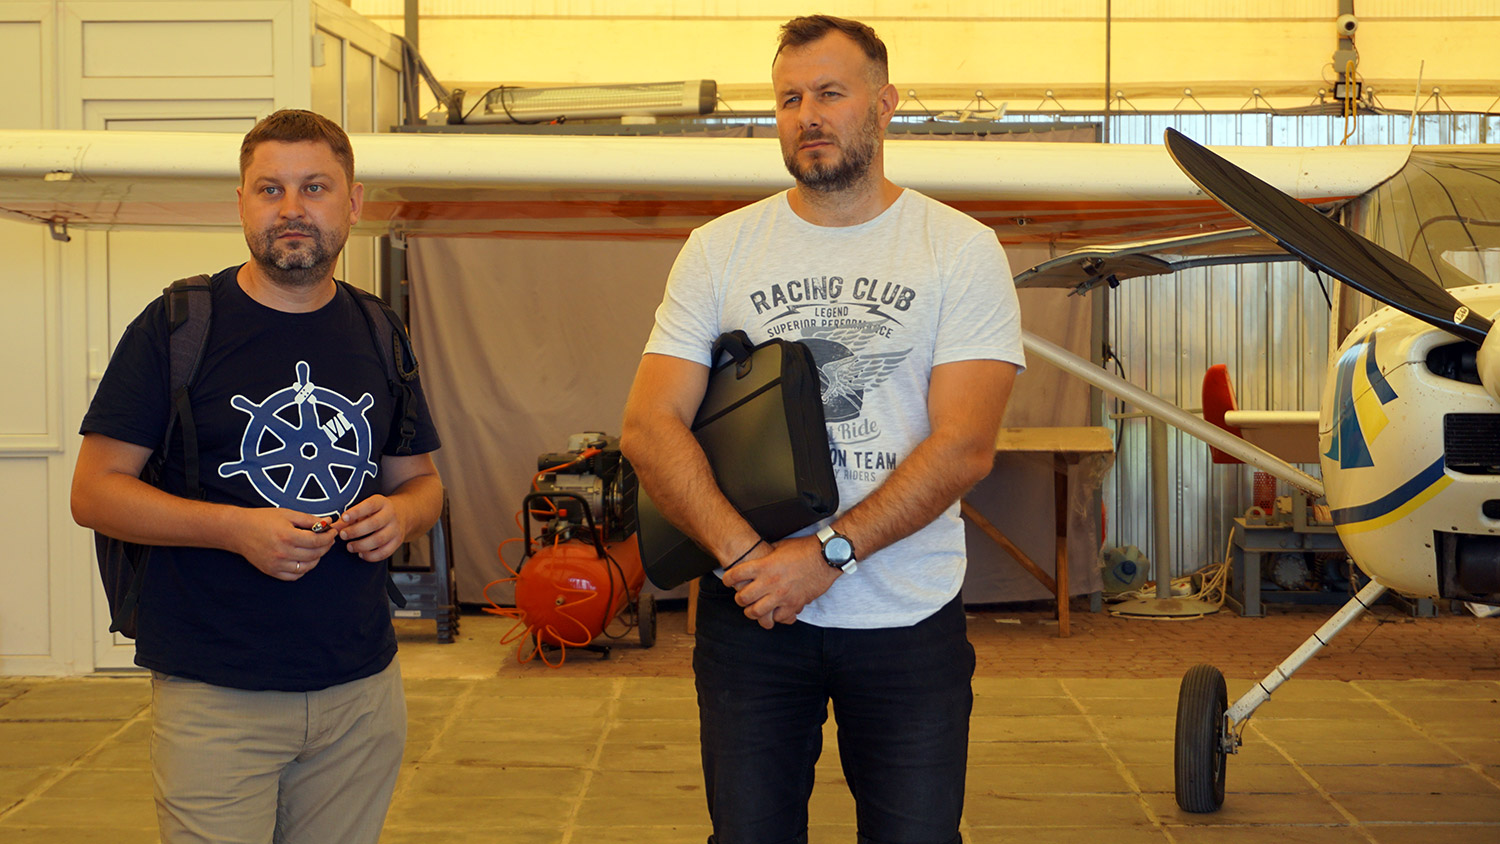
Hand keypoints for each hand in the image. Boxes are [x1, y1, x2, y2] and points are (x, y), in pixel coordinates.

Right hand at [231, 508, 337, 580]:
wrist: (238, 530)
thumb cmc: (262, 519)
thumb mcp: (287, 514)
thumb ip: (309, 519)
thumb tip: (328, 522)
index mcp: (287, 536)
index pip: (317, 541)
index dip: (329, 537)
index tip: (332, 532)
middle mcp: (282, 552)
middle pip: (314, 554)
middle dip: (325, 546)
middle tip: (328, 539)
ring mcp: (276, 564)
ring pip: (307, 567)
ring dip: (317, 558)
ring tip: (317, 548)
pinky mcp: (272, 571)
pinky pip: (295, 576)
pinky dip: (304, 569)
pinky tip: (305, 559)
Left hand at [328, 494, 407, 561]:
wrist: (401, 514)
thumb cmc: (376, 512)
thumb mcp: (364, 509)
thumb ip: (348, 518)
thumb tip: (333, 527)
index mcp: (382, 503)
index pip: (370, 505)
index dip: (356, 512)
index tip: (343, 518)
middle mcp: (391, 515)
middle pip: (374, 524)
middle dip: (355, 531)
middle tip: (342, 535)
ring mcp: (396, 529)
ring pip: (379, 540)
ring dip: (361, 545)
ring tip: (350, 547)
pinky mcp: (397, 542)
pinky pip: (384, 552)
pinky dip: (370, 556)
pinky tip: (361, 553)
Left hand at [721, 536, 840, 628]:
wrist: (825, 557)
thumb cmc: (804, 549)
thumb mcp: (780, 546)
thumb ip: (766, 555)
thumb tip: (756, 556)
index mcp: (764, 565)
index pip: (735, 575)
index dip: (727, 578)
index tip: (727, 580)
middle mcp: (770, 582)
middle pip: (742, 598)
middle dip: (739, 598)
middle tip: (741, 596)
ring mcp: (781, 595)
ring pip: (756, 612)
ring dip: (752, 611)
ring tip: (754, 609)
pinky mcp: (794, 604)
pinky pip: (778, 618)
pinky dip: (775, 616)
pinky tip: (775, 611)